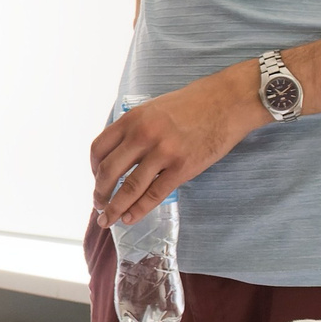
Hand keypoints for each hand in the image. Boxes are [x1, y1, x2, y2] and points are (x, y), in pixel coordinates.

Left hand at [89, 68, 264, 225]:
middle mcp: (143, 135)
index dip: (93, 170)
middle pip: (108, 172)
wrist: (227, 102)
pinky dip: (139, 210)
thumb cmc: (192, 104)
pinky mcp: (183, 168)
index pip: (99, 149)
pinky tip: (131, 217)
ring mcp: (163, 152)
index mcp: (132, 119)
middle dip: (100, 193)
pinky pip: (154, 195)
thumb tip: (121, 155)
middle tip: (99, 206)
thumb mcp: (154, 109)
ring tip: (109, 219)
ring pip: (129, 188)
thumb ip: (135, 129)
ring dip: (115, 207)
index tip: (97, 180)